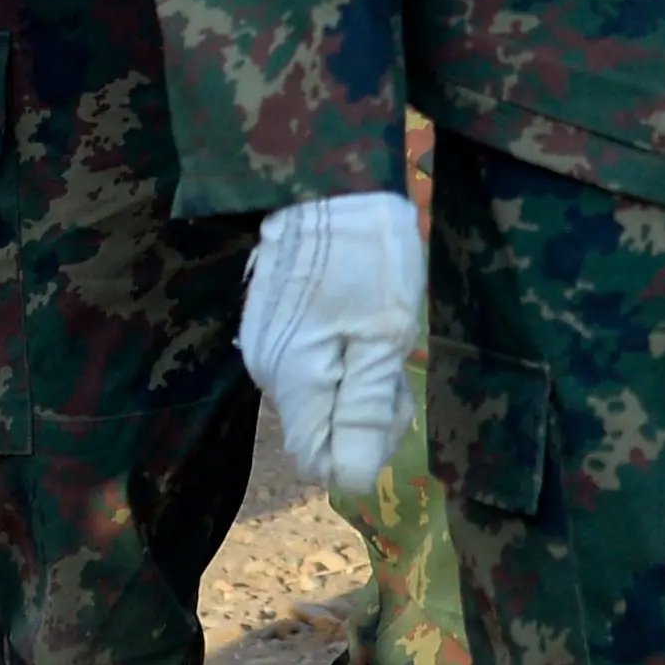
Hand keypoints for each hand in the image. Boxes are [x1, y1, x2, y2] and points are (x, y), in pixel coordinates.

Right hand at [239, 190, 424, 496]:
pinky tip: (364, 318)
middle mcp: (267, 372)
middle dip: (366, 410)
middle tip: (398, 356)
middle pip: (320, 427)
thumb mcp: (382, 336)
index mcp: (292, 382)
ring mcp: (266, 344)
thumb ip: (362, 410)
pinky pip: (311, 363)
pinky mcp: (273, 322)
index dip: (364, 446)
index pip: (319, 458)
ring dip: (357, 379)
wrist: (326, 180)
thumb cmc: (366, 256)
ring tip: (385, 330)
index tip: (396, 399)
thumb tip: (349, 484)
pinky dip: (343, 354)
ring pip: (318, 393)